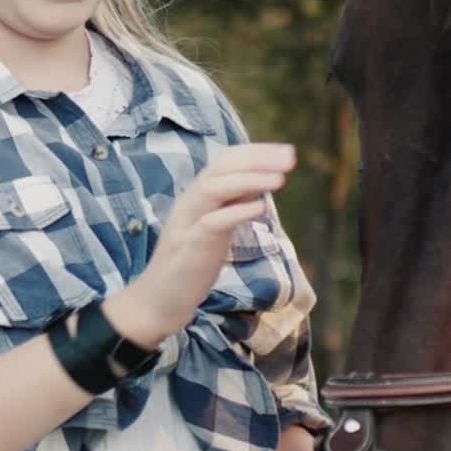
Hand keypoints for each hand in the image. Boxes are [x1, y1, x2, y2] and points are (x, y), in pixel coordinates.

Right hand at [103, 142, 295, 347]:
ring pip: (214, 189)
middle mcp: (191, 202)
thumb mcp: (217, 226)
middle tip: (291, 158)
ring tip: (280, 179)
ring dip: (250, 180)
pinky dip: (237, 212)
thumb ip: (235, 203)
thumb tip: (262, 182)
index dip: (257, 152)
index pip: (225, 160)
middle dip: (258, 159)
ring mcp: (188, 223)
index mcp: (198, 194)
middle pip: (221, 167)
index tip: (288, 151)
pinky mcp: (190, 248)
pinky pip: (212, 223)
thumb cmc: (193, 261)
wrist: (159, 299)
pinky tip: (261, 207)